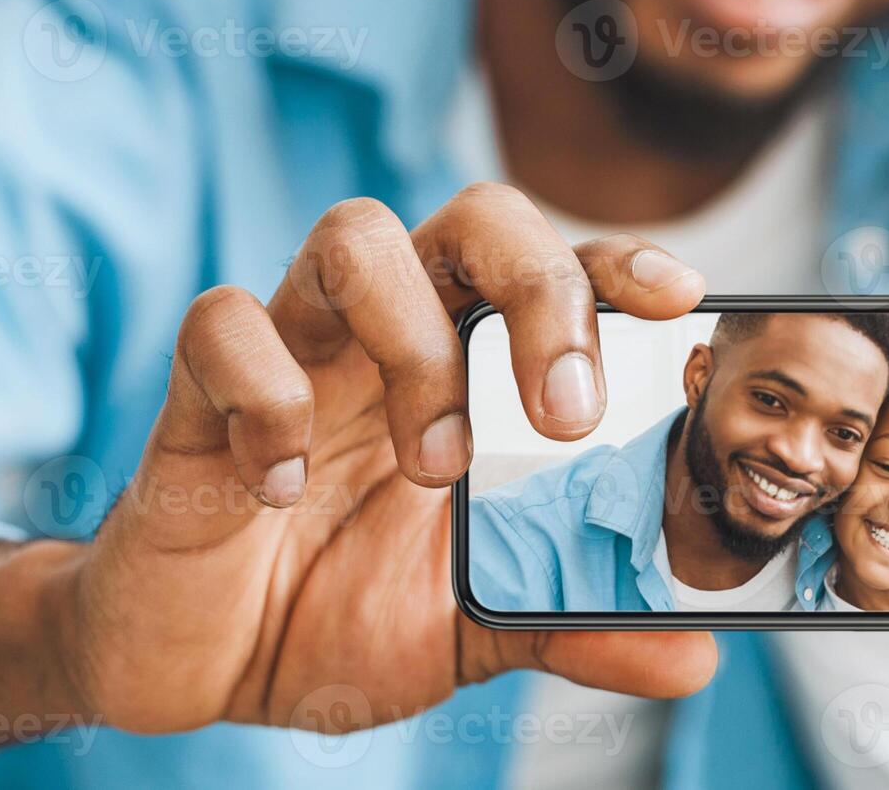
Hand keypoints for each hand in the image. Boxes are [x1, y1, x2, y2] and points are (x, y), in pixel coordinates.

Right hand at [46, 184, 711, 733]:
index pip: (561, 272)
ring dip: (412, 341)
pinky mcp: (196, 390)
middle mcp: (394, 336)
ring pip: (354, 236)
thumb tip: (692, 657)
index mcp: (474, 372)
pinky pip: (222, 324)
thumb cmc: (345, 614)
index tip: (679, 301)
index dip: (622, 266)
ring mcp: (299, 350)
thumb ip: (574, 627)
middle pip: (478, 220)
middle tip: (564, 410)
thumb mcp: (475, 632)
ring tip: (432, 467)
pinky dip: (264, 397)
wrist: (207, 669)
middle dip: (538, 287)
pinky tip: (277, 490)